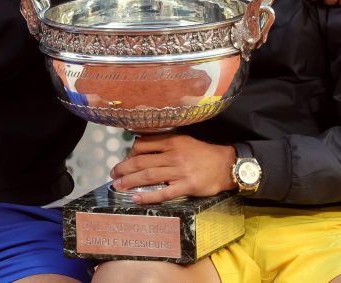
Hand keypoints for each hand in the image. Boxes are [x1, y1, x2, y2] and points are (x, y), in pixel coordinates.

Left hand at [109, 134, 235, 204]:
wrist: (226, 165)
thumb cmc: (204, 153)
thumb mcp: (184, 140)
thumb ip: (165, 142)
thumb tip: (141, 145)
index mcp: (172, 141)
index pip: (143, 145)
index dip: (130, 154)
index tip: (124, 160)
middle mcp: (174, 155)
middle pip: (142, 162)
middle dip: (124, 168)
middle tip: (113, 174)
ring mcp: (180, 172)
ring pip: (149, 176)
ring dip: (130, 182)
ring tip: (118, 186)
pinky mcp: (187, 186)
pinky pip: (164, 193)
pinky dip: (148, 196)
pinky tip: (137, 198)